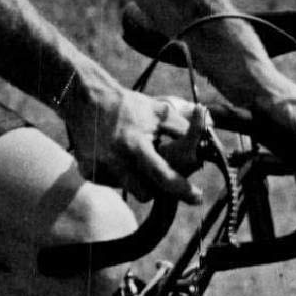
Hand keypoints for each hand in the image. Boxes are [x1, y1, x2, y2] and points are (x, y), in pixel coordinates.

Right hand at [62, 67, 212, 203]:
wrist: (84, 98)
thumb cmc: (126, 105)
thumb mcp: (158, 111)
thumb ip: (183, 126)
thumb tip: (210, 129)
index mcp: (134, 144)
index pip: (162, 175)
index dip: (181, 189)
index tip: (197, 196)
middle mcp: (115, 160)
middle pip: (146, 193)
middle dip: (158, 187)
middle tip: (163, 173)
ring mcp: (99, 168)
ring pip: (130, 190)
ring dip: (139, 180)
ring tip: (137, 157)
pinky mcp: (88, 172)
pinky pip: (113, 183)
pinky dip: (121, 174)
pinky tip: (118, 155)